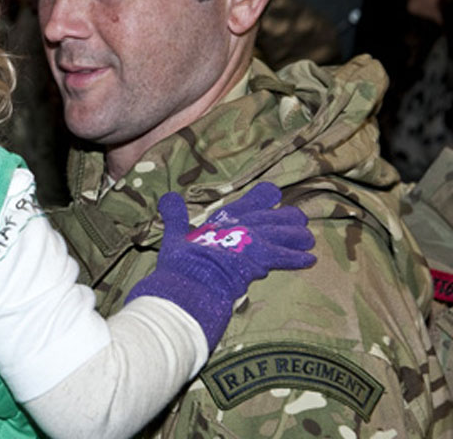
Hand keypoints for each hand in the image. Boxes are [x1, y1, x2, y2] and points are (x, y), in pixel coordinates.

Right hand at [126, 182, 315, 349]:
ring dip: (296, 237)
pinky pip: (285, 257)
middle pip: (271, 218)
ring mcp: (252, 242)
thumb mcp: (174, 235)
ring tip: (308, 239)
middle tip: (299, 219)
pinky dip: (297, 258)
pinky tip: (310, 259)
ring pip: (282, 234)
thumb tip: (167, 196)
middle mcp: (240, 227)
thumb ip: (174, 215)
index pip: (247, 202)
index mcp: (221, 219)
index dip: (263, 197)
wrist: (193, 283)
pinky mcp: (261, 260)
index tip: (273, 193)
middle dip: (286, 219)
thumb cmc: (181, 262)